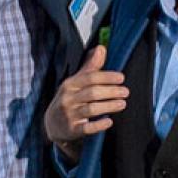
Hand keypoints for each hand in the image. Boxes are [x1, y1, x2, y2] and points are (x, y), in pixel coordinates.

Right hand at [44, 45, 126, 159]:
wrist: (52, 125)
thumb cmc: (69, 100)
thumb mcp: (76, 82)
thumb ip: (90, 67)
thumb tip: (101, 47)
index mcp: (69, 84)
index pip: (90, 77)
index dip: (106, 77)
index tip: (121, 78)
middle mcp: (68, 99)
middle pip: (92, 93)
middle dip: (111, 91)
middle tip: (126, 92)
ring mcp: (69, 115)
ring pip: (91, 109)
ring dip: (109, 106)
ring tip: (122, 104)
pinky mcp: (71, 130)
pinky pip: (86, 128)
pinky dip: (99, 125)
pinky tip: (109, 121)